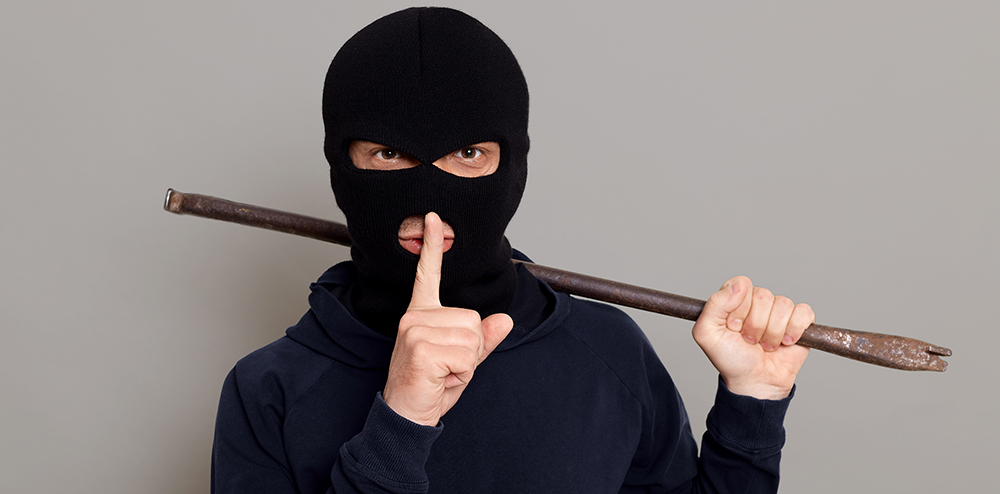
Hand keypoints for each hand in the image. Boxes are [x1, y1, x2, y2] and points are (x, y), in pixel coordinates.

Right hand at [382, 212, 513, 425]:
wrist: (406, 415)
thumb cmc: (430, 387)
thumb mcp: (463, 361)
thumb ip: (482, 339)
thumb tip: (504, 319)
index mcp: (422, 314)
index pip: (428, 275)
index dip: (432, 246)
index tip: (434, 217)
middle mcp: (416, 317)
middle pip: (474, 319)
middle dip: (471, 349)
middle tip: (447, 366)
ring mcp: (416, 331)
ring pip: (473, 337)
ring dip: (467, 362)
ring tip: (443, 372)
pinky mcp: (422, 348)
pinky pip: (467, 356)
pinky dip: (462, 374)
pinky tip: (441, 378)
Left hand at [692, 276, 813, 399]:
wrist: (754, 382)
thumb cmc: (731, 359)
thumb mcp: (707, 334)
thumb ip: (715, 304)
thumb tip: (740, 284)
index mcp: (735, 299)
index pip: (742, 285)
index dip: (739, 308)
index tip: (733, 326)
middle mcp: (757, 302)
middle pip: (763, 295)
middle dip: (755, 324)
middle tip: (749, 340)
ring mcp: (779, 311)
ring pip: (783, 304)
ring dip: (773, 332)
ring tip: (765, 345)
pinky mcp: (799, 322)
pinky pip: (804, 312)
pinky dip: (794, 330)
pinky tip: (785, 343)